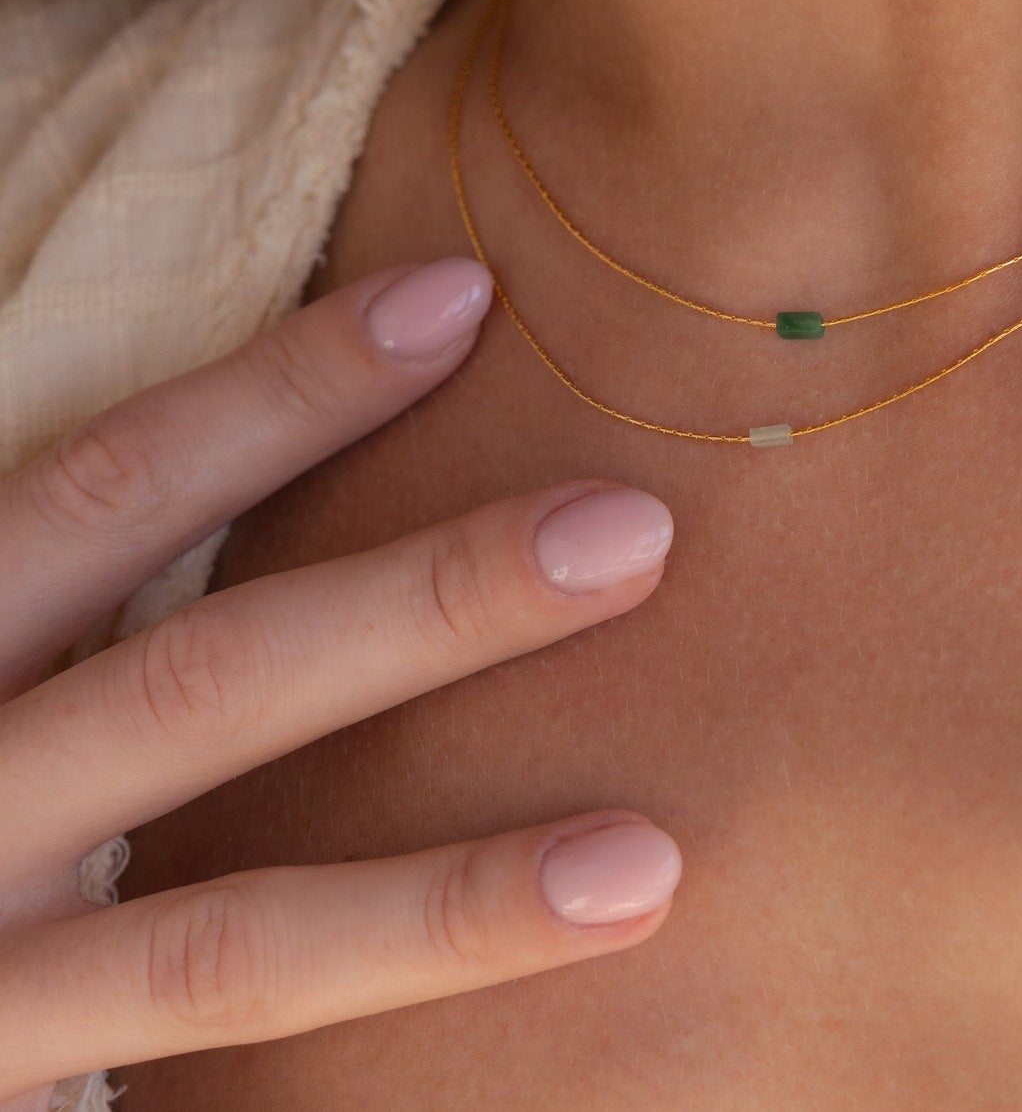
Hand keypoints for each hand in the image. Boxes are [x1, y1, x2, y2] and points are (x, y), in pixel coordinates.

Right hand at [0, 258, 681, 1109]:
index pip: (111, 484)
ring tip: (649, 865)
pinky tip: (548, 985)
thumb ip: (110, 599)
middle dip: (427, 603)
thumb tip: (303, 476)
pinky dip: (383, 1020)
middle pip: (201, 682)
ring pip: (225, 932)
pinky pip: (209, 1065)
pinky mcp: (6, 1090)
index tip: (462, 297)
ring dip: (449, 901)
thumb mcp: (6, 664)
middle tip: (636, 530)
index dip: (285, 390)